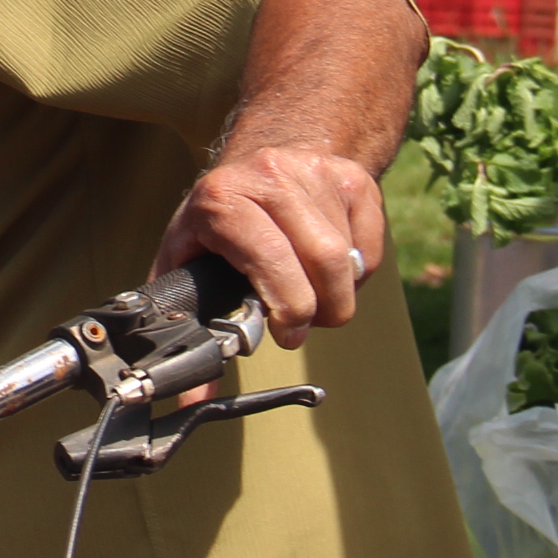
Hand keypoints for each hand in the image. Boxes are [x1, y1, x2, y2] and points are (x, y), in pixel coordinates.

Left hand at [152, 144, 385, 349]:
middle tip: (304, 326)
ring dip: (337, 294)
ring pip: (349, 259)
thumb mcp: (187, 262)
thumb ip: (187, 328)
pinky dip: (357, 273)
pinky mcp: (354, 180)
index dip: (288, 307)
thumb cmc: (217, 221)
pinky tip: (326, 267)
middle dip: (321, 310)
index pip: (271, 258)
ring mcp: (317, 172)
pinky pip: (370, 249)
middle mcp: (270, 177)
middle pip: (324, 261)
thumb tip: (189, 400)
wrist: (259, 158)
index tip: (288, 335)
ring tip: (310, 294)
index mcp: (222, 199)